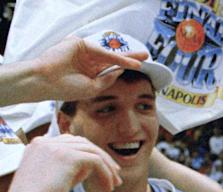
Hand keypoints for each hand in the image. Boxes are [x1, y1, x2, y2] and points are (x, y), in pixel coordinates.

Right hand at [2, 135, 120, 191]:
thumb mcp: (52, 180)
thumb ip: (67, 169)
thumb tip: (88, 168)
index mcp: (38, 145)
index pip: (70, 141)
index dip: (89, 154)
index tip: (103, 170)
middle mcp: (45, 142)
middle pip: (84, 143)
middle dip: (102, 158)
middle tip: (115, 177)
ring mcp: (55, 147)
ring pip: (92, 151)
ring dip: (108, 167)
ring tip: (115, 184)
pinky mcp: (67, 157)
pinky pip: (96, 161)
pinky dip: (106, 173)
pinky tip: (109, 187)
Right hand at [29, 35, 147, 101]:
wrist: (46, 82)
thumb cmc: (66, 88)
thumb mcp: (93, 88)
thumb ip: (107, 79)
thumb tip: (121, 70)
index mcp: (88, 72)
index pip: (110, 68)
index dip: (124, 67)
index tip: (139, 67)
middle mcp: (87, 61)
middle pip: (112, 58)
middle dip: (129, 57)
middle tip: (146, 55)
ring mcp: (82, 51)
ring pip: (108, 55)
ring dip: (125, 58)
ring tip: (141, 61)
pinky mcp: (77, 43)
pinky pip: (100, 51)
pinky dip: (113, 56)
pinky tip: (125, 61)